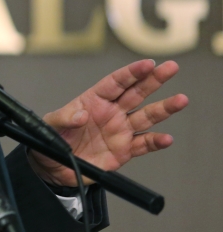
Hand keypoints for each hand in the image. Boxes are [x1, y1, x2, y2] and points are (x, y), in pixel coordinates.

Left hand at [26, 59, 187, 186]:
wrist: (52, 168)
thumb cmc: (49, 140)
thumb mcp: (49, 125)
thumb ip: (63, 118)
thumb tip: (81, 114)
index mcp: (93, 101)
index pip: (115, 83)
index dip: (131, 73)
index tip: (148, 63)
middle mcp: (111, 113)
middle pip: (137, 93)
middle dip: (154, 79)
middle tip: (172, 67)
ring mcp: (120, 131)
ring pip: (146, 116)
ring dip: (164, 108)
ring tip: (181, 100)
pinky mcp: (124, 151)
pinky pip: (143, 144)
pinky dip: (155, 142)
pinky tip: (166, 139)